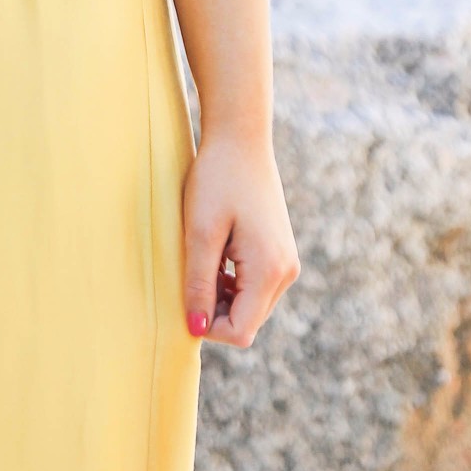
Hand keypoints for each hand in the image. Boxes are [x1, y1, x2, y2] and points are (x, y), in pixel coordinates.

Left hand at [182, 131, 296, 347]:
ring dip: (221, 297)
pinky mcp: (280, 253)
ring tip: (201, 260)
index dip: (208, 326)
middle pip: (247, 322)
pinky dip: (231, 284)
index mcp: (269, 270)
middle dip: (214, 311)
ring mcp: (286, 263)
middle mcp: (286, 272)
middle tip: (189, 275)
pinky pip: (254, 288)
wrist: (241, 140)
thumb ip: (199, 283)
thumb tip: (196, 327)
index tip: (184, 298)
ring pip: (250, 307)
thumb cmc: (216, 180)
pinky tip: (215, 257)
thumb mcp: (200, 233)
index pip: (241, 331)